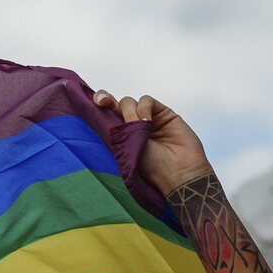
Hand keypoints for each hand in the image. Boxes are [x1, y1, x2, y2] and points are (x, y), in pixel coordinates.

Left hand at [93, 89, 212, 195]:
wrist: (178, 172)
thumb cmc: (150, 167)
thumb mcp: (124, 147)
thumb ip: (115, 127)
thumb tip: (102, 104)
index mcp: (118, 136)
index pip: (103, 117)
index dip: (97, 106)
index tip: (94, 103)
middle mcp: (130, 126)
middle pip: (114, 105)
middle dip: (105, 100)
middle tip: (101, 102)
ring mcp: (147, 118)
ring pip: (129, 102)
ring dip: (129, 111)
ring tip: (138, 128)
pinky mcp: (163, 113)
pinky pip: (146, 100)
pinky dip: (143, 107)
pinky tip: (146, 122)